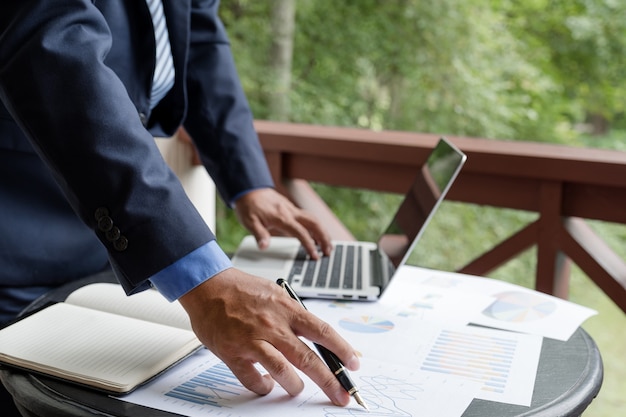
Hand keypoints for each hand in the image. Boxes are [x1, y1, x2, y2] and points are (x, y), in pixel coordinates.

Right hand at [178, 268, 359, 405]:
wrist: (207, 285)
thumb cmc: (241, 289)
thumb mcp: (276, 294)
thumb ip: (293, 315)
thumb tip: (314, 335)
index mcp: (287, 309)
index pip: (324, 332)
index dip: (343, 350)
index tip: (354, 363)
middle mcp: (273, 325)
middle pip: (309, 359)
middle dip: (330, 381)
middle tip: (342, 395)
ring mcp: (253, 340)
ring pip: (283, 372)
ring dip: (294, 386)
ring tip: (297, 388)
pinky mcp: (234, 353)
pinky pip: (254, 379)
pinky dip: (263, 386)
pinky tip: (265, 384)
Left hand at [233, 188, 331, 258]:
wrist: (249, 189)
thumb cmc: (249, 205)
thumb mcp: (250, 222)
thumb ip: (259, 234)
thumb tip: (264, 247)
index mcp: (282, 217)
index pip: (301, 232)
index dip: (309, 245)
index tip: (315, 256)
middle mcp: (291, 212)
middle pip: (314, 223)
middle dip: (324, 237)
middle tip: (329, 252)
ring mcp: (293, 210)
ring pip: (314, 219)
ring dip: (323, 232)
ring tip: (327, 246)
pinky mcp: (292, 210)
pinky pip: (308, 218)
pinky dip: (316, 228)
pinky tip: (316, 237)